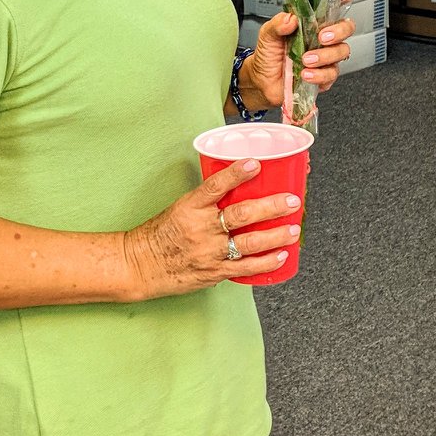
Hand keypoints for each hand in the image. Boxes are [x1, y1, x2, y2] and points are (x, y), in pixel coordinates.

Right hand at [124, 160, 302, 299]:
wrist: (142, 265)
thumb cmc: (161, 234)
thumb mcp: (180, 208)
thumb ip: (207, 201)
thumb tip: (238, 188)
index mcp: (190, 207)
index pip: (215, 186)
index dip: (236, 174)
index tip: (255, 164)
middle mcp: (201, 228)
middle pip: (241, 214)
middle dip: (271, 207)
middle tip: (291, 201)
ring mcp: (209, 251)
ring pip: (249, 242)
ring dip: (275, 236)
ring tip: (293, 229)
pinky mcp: (214, 271)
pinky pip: (245, 267)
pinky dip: (265, 262)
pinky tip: (280, 256)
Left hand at [243, 0, 354, 109]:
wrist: (263, 82)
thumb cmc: (268, 55)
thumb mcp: (267, 35)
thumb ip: (277, 24)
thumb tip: (291, 19)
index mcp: (311, 23)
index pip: (332, 7)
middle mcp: (322, 38)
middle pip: (346, 28)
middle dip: (338, 31)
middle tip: (322, 37)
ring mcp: (326, 57)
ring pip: (342, 52)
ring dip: (325, 56)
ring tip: (305, 60)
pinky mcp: (324, 76)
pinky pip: (332, 74)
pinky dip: (319, 75)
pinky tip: (306, 74)